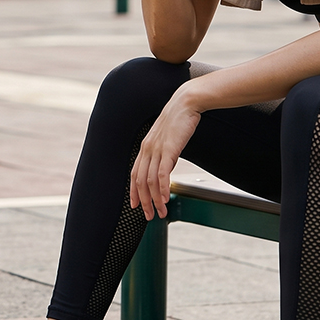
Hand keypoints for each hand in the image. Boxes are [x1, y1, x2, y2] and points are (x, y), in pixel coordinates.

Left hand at [130, 82, 202, 220]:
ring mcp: (156, 149)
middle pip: (140, 181)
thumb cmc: (179, 120)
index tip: (135, 205)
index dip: (133, 192)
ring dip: (155, 199)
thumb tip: (167, 168)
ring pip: (150, 181)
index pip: (134, 174)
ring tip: (161, 212)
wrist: (186, 103)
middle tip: (149, 216)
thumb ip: (164, 154)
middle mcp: (147, 149)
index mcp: (145, 147)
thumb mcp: (167, 139)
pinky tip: (166, 198)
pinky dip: (163, 188)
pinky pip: (162, 174)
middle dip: (143, 201)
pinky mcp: (168, 149)